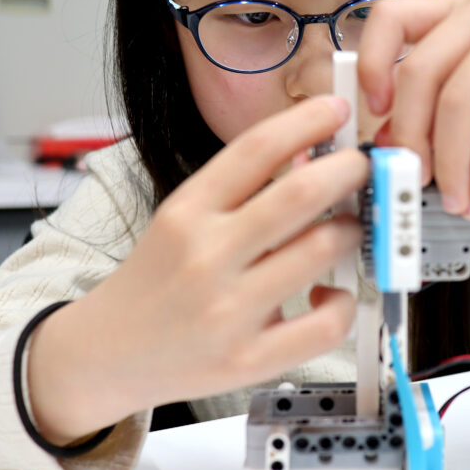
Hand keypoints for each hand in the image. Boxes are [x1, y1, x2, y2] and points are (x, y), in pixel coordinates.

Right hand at [28, 96, 368, 442]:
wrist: (106, 354)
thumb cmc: (156, 282)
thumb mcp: (182, 220)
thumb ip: (240, 193)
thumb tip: (314, 161)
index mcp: (187, 212)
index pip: (256, 149)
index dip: (307, 120)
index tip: (337, 109)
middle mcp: (206, 256)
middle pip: (300, 195)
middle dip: (349, 170)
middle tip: (364, 167)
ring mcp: (228, 311)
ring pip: (322, 250)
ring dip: (351, 231)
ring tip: (346, 231)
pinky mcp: (249, 360)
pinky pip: (326, 324)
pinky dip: (343, 302)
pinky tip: (328, 295)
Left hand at [357, 0, 469, 218]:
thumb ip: (434, 107)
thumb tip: (386, 140)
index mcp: (463, 7)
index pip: (391, 17)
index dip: (370, 66)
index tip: (376, 113)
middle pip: (420, 71)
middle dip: (410, 137)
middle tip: (412, 178)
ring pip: (456, 104)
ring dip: (449, 165)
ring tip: (453, 198)